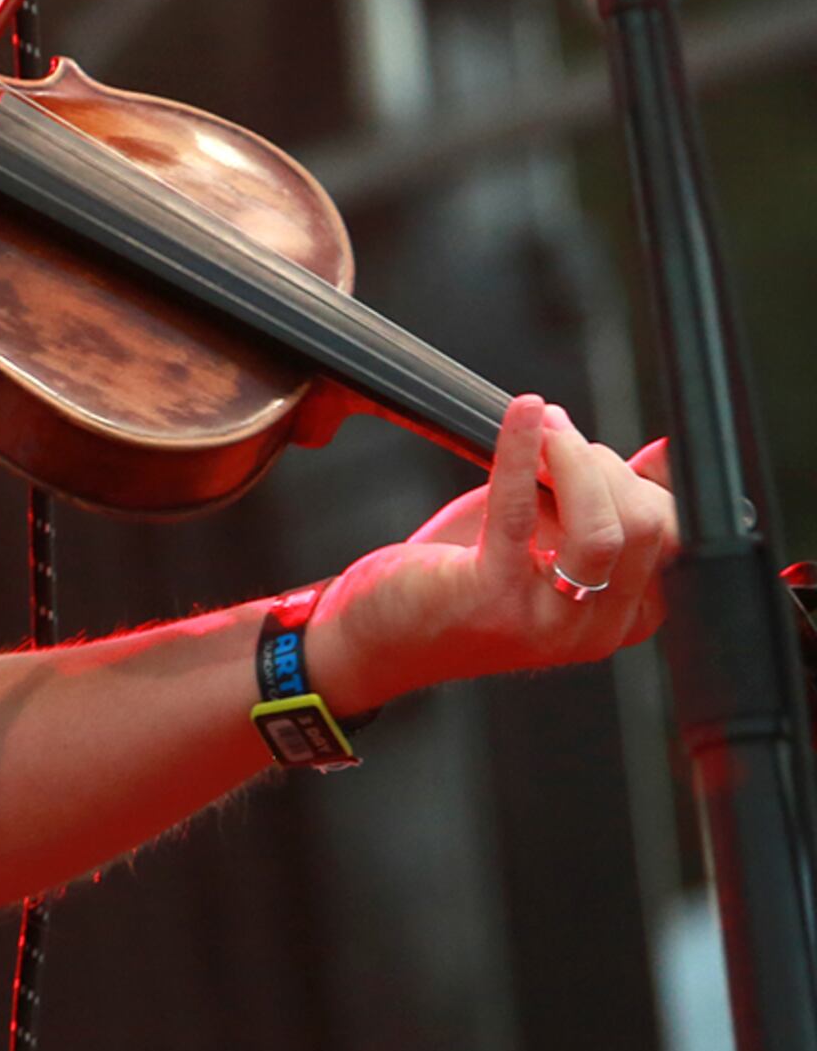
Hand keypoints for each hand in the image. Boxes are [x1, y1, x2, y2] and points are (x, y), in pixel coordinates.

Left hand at [311, 394, 675, 713]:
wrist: (377, 635)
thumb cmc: (458, 580)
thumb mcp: (544, 538)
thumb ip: (595, 502)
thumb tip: (660, 455)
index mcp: (622, 617)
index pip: (674, 536)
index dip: (644, 479)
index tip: (602, 449)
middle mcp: (595, 629)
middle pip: (646, 526)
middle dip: (604, 464)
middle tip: (558, 437)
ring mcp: (549, 622)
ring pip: (603, 527)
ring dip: (575, 460)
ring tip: (544, 427)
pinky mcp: (492, 598)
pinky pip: (520, 510)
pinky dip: (523, 449)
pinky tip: (525, 414)